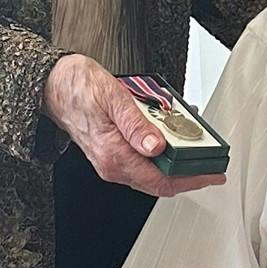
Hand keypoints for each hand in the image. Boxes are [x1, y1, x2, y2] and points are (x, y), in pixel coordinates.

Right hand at [43, 55, 222, 197]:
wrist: (52, 86)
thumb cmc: (78, 88)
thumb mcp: (113, 98)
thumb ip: (136, 125)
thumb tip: (157, 147)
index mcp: (114, 155)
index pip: (161, 180)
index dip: (191, 180)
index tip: (213, 174)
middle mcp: (112, 165)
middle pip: (159, 181)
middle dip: (188, 173)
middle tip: (210, 160)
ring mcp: (111, 162)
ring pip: (152, 174)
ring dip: (175, 163)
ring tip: (194, 146)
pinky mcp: (111, 155)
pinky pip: (142, 163)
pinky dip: (161, 155)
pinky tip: (170, 139)